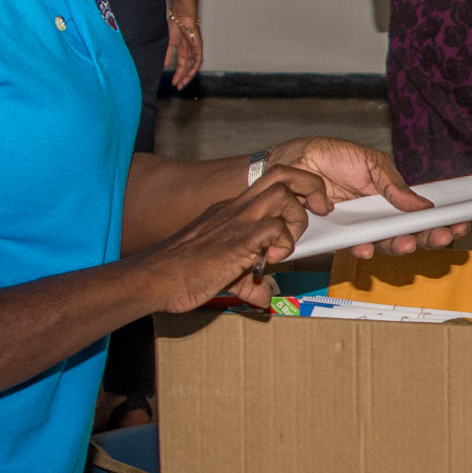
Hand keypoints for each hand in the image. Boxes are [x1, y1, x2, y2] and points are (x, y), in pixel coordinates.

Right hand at [149, 164, 329, 313]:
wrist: (153, 278)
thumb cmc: (181, 275)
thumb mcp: (224, 275)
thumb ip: (249, 283)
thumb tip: (265, 299)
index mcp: (233, 211)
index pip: (273, 186)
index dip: (297, 196)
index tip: (305, 216)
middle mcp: (237, 209)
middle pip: (282, 173)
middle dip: (309, 186)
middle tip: (318, 211)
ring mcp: (236, 221)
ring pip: (282, 193)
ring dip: (296, 217)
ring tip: (288, 241)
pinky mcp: (237, 241)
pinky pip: (274, 228)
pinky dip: (283, 243)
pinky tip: (271, 260)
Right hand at [165, 14, 204, 87]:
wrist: (180, 16)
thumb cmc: (174, 24)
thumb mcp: (168, 42)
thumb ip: (167, 54)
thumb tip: (164, 65)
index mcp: (181, 49)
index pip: (181, 65)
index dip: (177, 74)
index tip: (174, 82)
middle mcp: (188, 51)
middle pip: (186, 68)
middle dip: (182, 78)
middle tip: (178, 87)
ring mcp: (193, 49)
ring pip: (192, 66)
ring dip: (187, 75)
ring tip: (182, 84)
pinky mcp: (198, 47)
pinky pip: (197, 60)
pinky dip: (193, 68)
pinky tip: (188, 75)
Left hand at [263, 136, 470, 257]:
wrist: (289, 162)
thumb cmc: (328, 156)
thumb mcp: (368, 162)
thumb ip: (393, 184)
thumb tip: (421, 205)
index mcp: (392, 196)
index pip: (423, 213)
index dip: (443, 221)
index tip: (462, 224)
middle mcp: (379, 216)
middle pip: (411, 234)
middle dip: (430, 238)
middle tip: (443, 237)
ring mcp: (360, 228)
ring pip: (386, 245)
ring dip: (399, 246)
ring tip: (406, 243)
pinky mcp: (337, 237)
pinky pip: (354, 248)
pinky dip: (362, 249)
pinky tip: (367, 248)